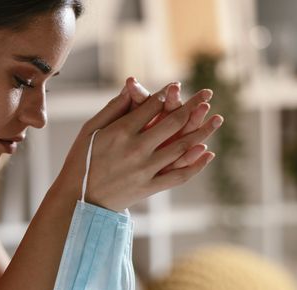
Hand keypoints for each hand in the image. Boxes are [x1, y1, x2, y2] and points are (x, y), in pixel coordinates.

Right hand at [55, 79, 222, 211]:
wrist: (79, 198)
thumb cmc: (81, 159)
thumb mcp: (90, 129)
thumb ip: (114, 108)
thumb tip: (132, 87)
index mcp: (121, 131)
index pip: (152, 106)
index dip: (167, 94)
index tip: (177, 86)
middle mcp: (136, 149)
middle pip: (173, 123)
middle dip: (193, 106)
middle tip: (207, 95)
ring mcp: (145, 170)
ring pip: (182, 148)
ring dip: (203, 132)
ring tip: (218, 119)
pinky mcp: (149, 187)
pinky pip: (178, 175)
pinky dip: (196, 165)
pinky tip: (208, 152)